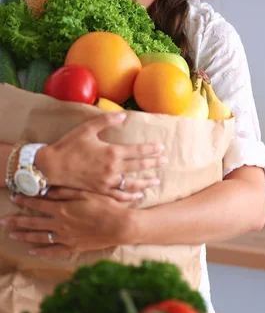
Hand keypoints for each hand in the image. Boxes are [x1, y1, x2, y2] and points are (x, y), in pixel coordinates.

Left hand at [0, 188, 137, 256]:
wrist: (119, 225)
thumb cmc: (105, 205)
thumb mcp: (86, 192)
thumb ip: (66, 191)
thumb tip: (48, 189)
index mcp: (63, 208)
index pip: (39, 204)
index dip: (25, 200)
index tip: (14, 197)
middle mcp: (60, 223)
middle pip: (33, 222)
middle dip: (16, 221)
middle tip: (3, 220)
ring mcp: (65, 237)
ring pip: (39, 237)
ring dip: (23, 236)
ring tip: (11, 235)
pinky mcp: (73, 247)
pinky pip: (53, 250)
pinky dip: (41, 251)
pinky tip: (32, 251)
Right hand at [35, 111, 166, 199]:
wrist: (52, 166)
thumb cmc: (69, 145)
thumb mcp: (87, 128)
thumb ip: (107, 120)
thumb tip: (124, 115)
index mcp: (111, 152)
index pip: (137, 151)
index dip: (151, 150)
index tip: (162, 148)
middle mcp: (112, 168)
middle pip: (138, 166)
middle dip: (153, 164)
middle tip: (165, 161)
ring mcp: (106, 182)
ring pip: (132, 184)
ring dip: (145, 182)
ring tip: (156, 181)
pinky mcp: (100, 191)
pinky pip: (119, 196)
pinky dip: (130, 196)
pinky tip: (138, 196)